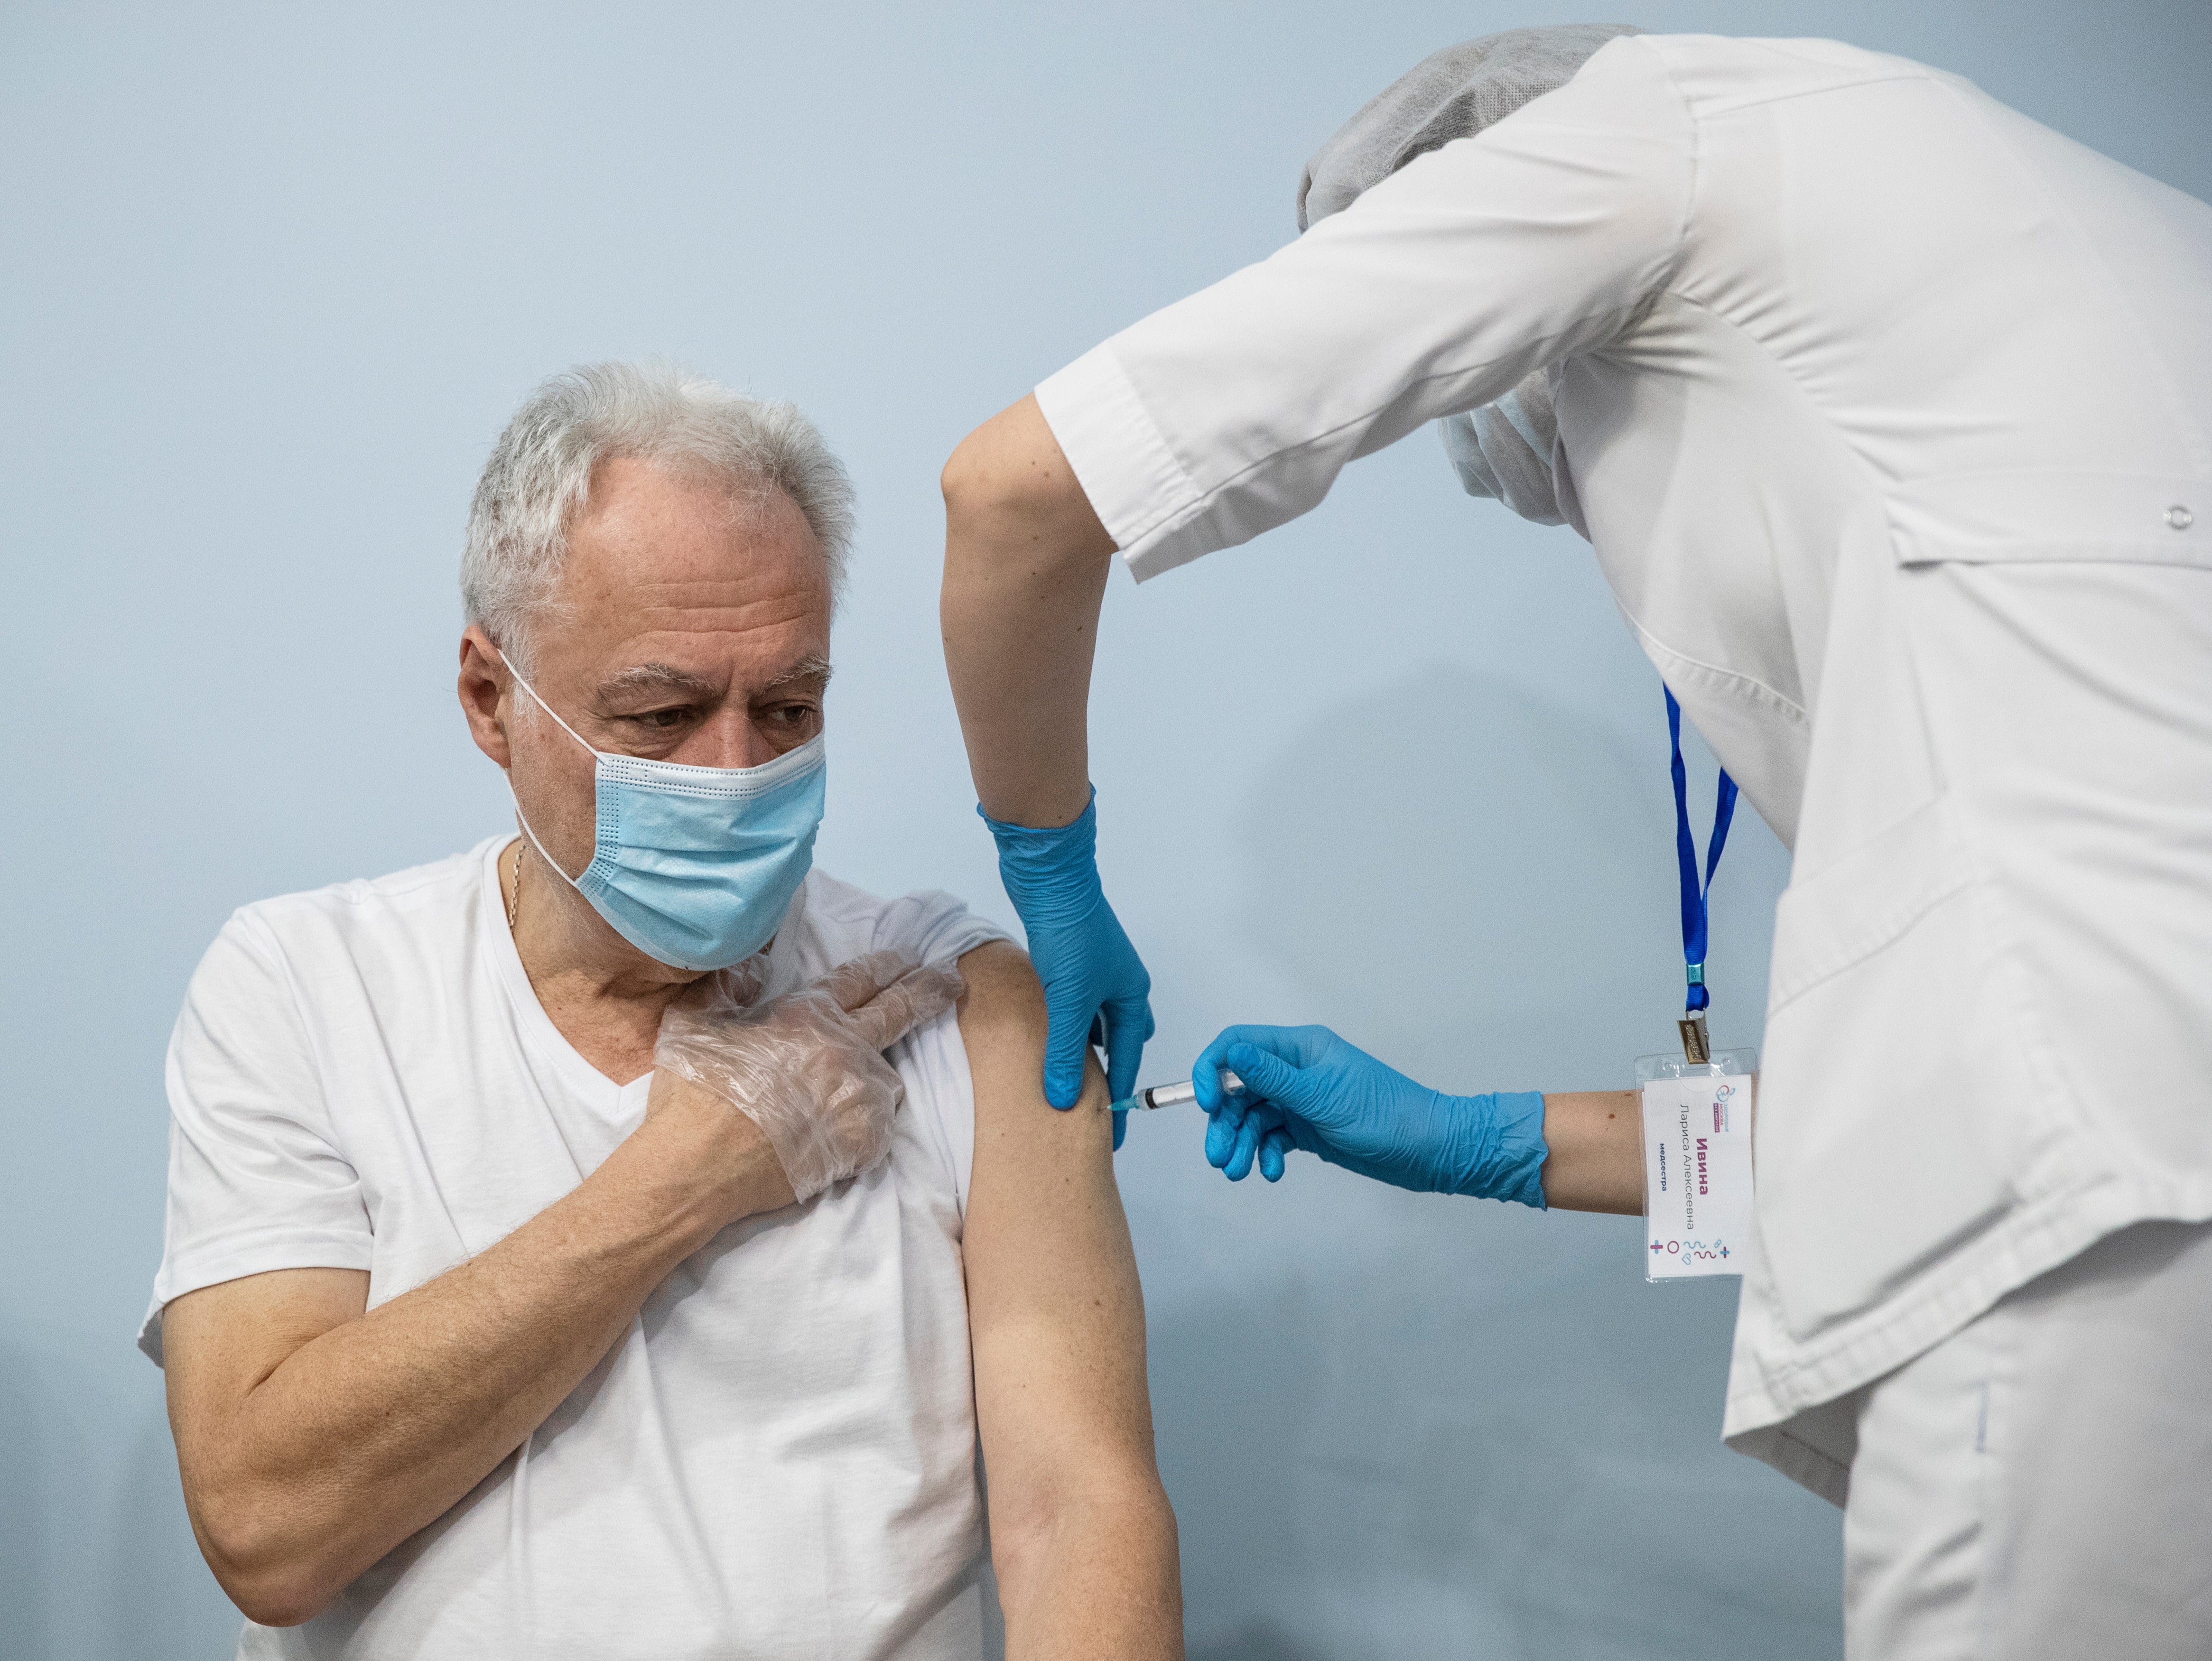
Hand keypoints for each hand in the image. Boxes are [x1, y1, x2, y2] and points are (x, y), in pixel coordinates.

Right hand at [652, 948, 965, 1212]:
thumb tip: (755, 963)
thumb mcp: (694, 1020)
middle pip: (900, 1010)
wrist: (695, 1166)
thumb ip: (729, 985)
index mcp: (806, 1014)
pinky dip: (864, 1127)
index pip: (859, 978)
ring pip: (887, 1078)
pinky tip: (835, 1134)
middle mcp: (843, 1047)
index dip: (886, 964)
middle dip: (929, 989)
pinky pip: (878, 1127)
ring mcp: (859, 1095)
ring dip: (875, 1080)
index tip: (909, 956)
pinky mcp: (865, 1140)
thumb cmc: (692, 1094)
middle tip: (953, 979)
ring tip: (848, 1094)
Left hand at [980, 791, 1152, 1140]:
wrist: (1050, 877)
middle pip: (1117, 1044)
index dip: (1118, 1100)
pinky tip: (1042, 1037)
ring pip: (1091, 1026)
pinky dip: (1061, 1027)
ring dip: (1078, 1050)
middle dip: (1104, 1076)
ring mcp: (1094, 974)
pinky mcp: (1069, 963)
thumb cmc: (1070, 933)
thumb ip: (1064, 1052)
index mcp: (1132, 998)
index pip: (1127, 1062)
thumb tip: (1063, 1101)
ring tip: (1061, 1081)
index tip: (1109, 1134)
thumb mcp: (1068, 1001)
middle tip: (1086, 1109)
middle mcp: (1119, 987)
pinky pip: (1070, 1008)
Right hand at [1192, 1025, 1547, 1204]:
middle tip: (1218, 1157)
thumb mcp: (1323, 1097)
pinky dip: (1265, 1153)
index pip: (1239, 1045)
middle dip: (1225, 1121)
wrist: (1431, 1150)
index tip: (1205, 1105)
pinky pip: (1273, 1137)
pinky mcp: (1309, 1128)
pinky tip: (1272, 1172)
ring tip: (1239, 1173)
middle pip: (1240, 1087)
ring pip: (1254, 1116)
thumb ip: (1273, 1077)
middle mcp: (1297, 1070)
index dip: (1213, 1070)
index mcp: (1301, 1048)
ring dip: (1241, 1143)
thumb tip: (1232, 1053)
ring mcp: (1303, 1099)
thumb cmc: (1385, 1116)